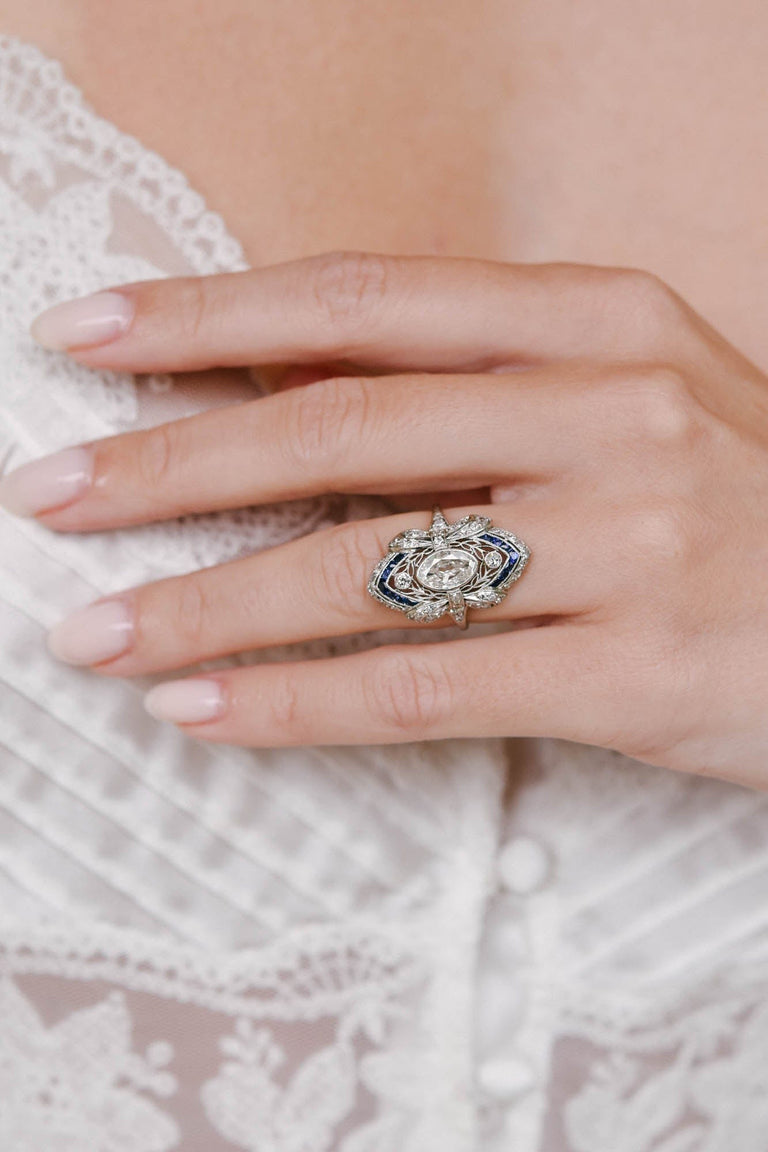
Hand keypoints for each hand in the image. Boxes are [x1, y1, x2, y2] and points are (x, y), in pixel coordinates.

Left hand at [2, 250, 767, 787]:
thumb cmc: (731, 497)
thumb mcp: (618, 398)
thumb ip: (463, 390)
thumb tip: (271, 394)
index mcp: (599, 320)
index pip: (363, 300)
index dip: (210, 315)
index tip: (86, 334)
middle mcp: (613, 412)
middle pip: (343, 426)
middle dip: (175, 462)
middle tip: (53, 495)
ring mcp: (630, 543)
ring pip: (369, 567)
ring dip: (211, 604)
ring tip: (95, 631)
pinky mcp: (637, 672)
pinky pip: (430, 686)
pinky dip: (302, 703)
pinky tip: (207, 712)